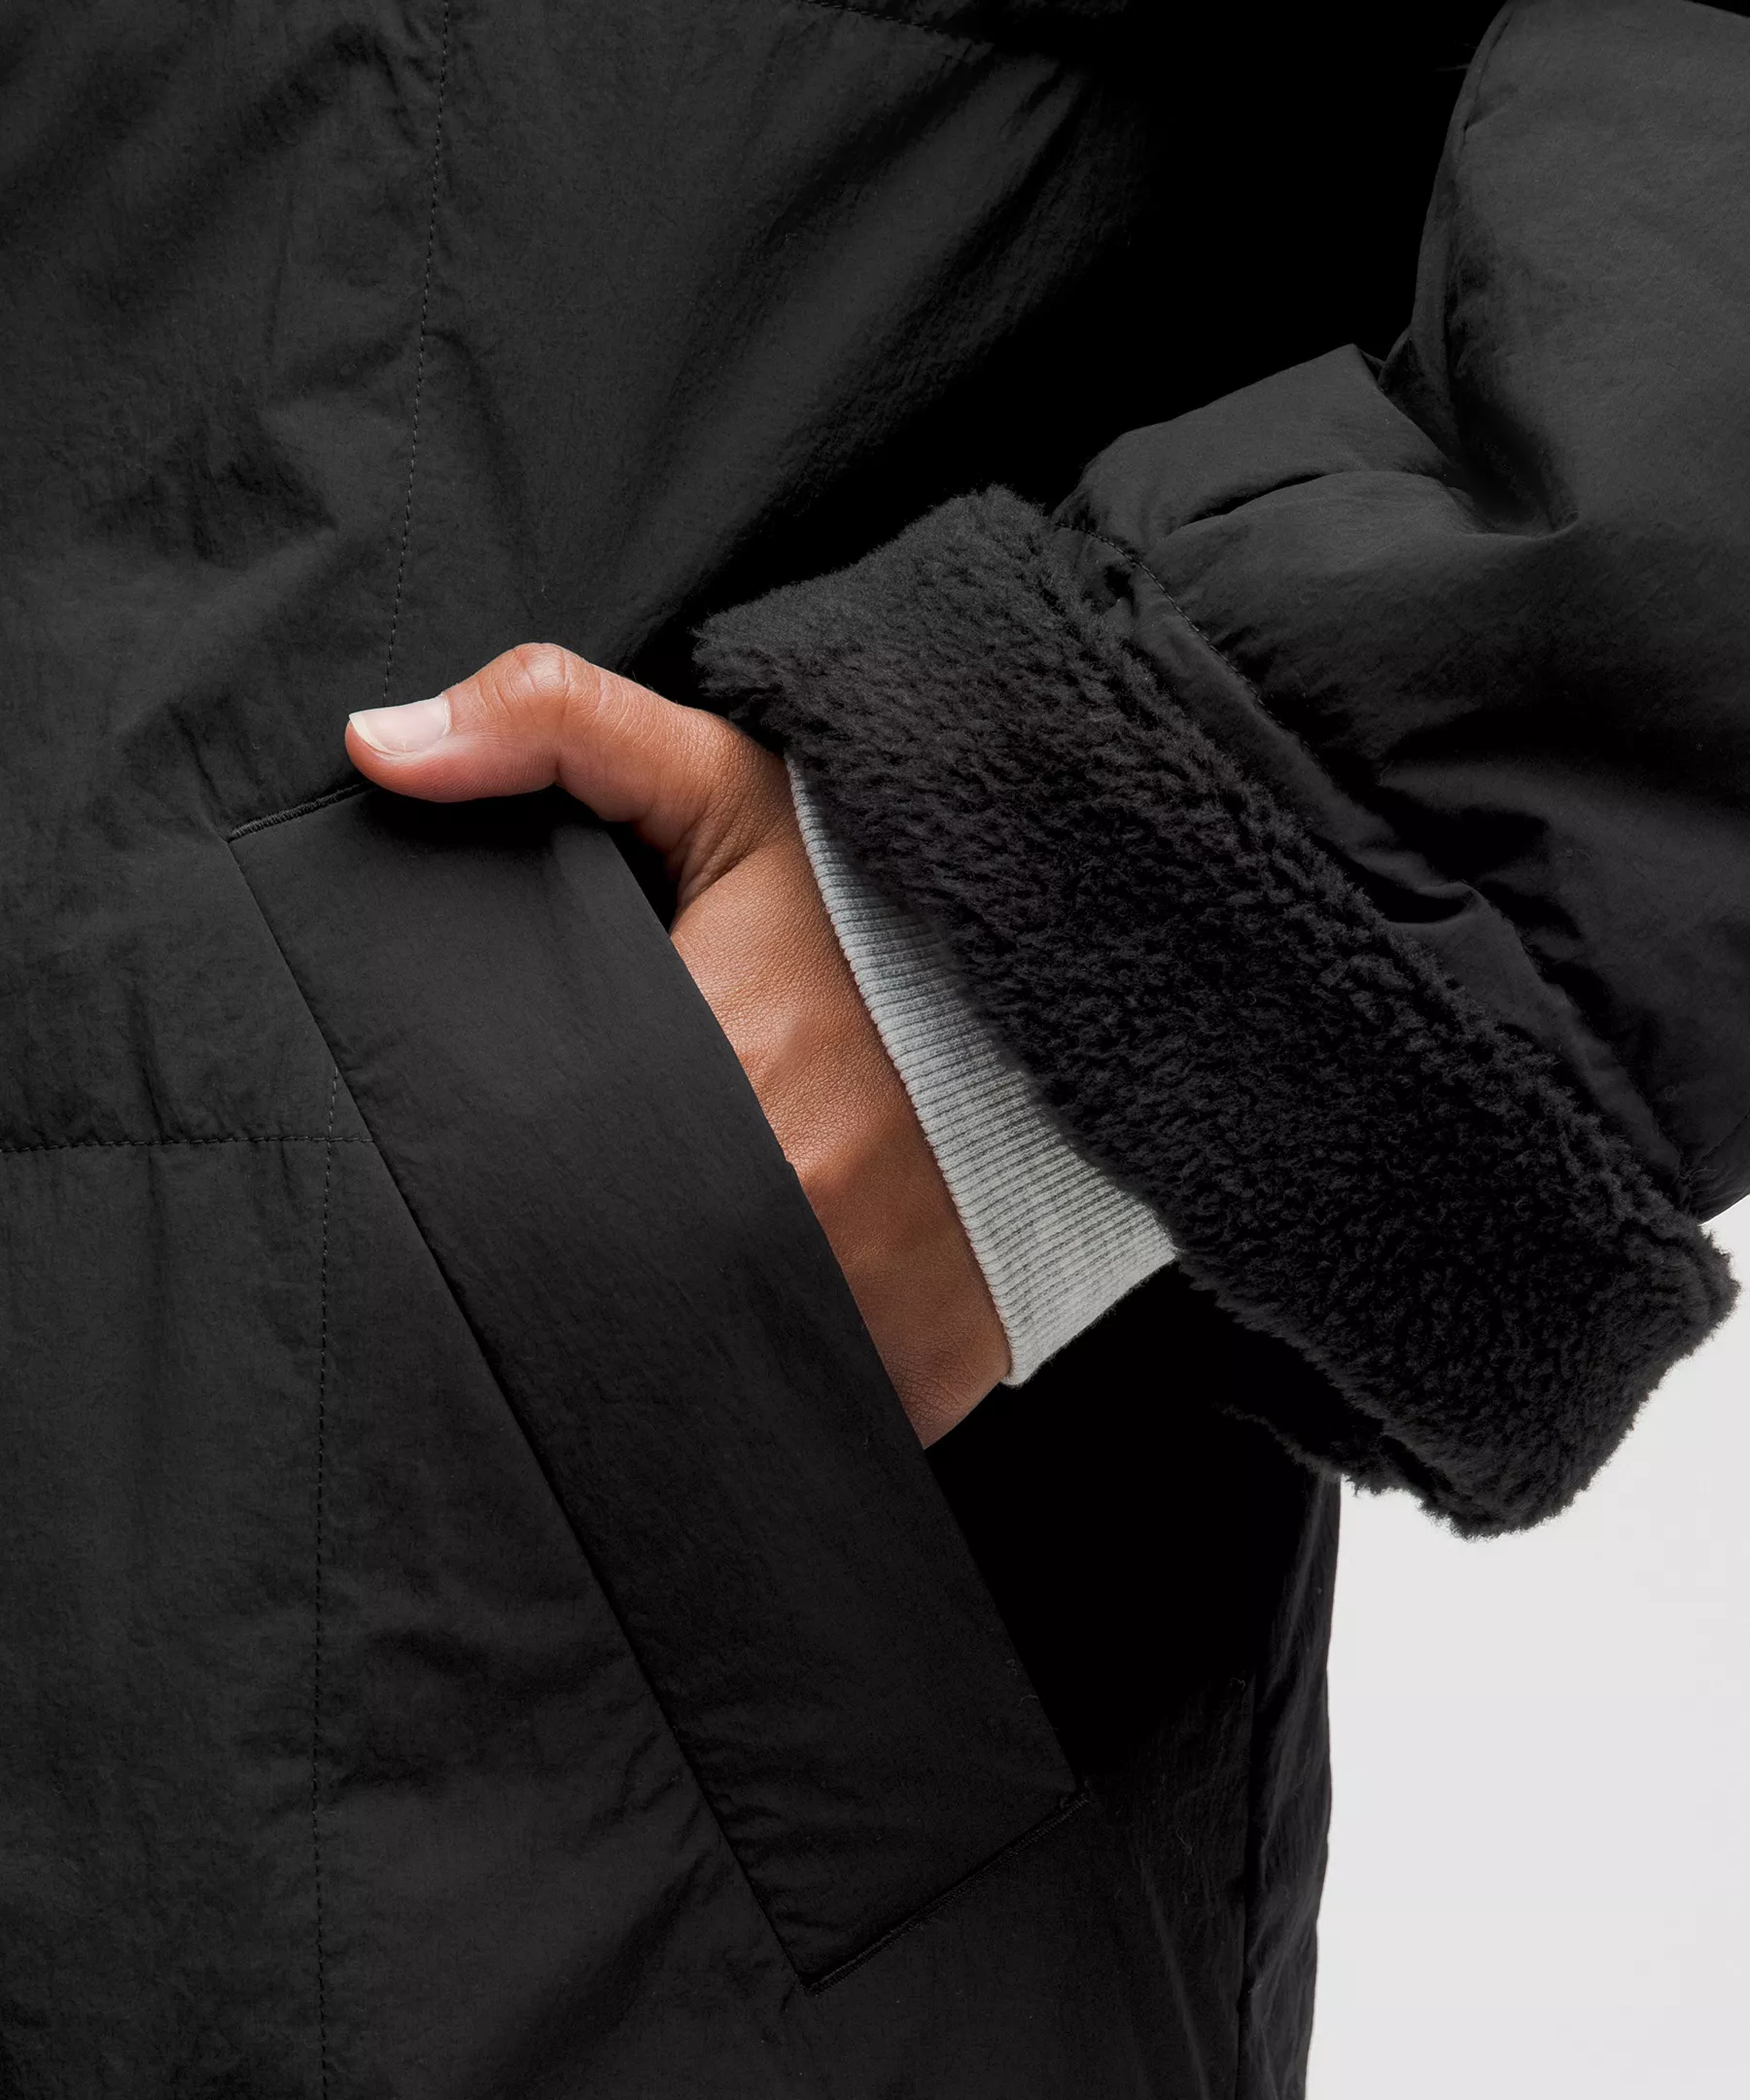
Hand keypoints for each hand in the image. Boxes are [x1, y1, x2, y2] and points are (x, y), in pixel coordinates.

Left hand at [346, 644, 1008, 1444]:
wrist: (1082, 983)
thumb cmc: (879, 901)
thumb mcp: (726, 784)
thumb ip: (556, 725)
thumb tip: (377, 747)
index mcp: (714, 1072)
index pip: (530, 1170)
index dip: (506, 1163)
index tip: (539, 1134)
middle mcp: (787, 1216)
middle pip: (607, 1280)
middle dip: (586, 1249)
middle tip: (612, 1194)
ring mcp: (861, 1317)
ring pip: (698, 1358)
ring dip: (680, 1321)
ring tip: (693, 1249)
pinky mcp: (923, 1381)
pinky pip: (811, 1405)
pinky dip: (788, 1371)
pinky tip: (787, 1306)